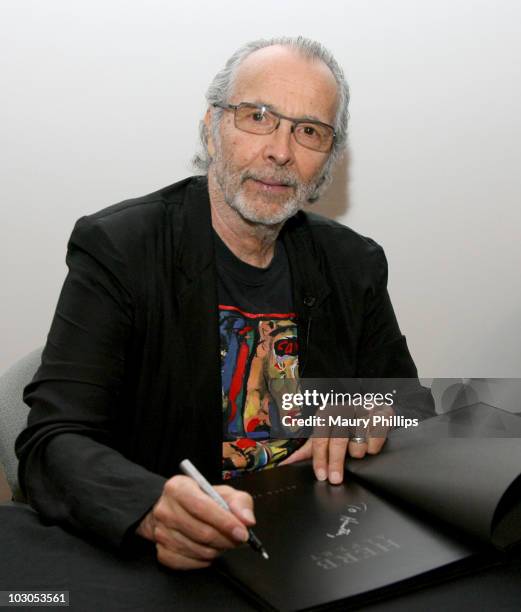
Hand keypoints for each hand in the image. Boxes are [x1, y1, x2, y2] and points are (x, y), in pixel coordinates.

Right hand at [136, 475, 254, 569]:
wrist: (174, 509)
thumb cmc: (201, 499)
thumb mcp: (222, 492)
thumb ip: (239, 502)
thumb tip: (247, 520)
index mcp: (179, 488)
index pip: (202, 507)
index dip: (225, 522)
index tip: (242, 533)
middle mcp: (165, 509)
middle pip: (201, 532)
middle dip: (225, 539)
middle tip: (237, 539)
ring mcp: (160, 531)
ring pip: (197, 550)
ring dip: (216, 550)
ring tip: (222, 542)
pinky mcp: (160, 549)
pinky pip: (187, 562)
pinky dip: (203, 560)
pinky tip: (208, 550)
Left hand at [280, 407, 391, 483]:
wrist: (370, 405)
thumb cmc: (343, 423)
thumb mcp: (325, 432)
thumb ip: (308, 448)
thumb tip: (286, 462)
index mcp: (327, 413)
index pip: (320, 439)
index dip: (320, 459)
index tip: (322, 475)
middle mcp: (344, 410)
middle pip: (338, 441)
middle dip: (336, 463)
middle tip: (336, 479)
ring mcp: (364, 411)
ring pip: (359, 441)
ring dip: (357, 452)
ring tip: (356, 452)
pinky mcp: (383, 415)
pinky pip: (378, 438)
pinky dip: (374, 446)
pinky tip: (370, 444)